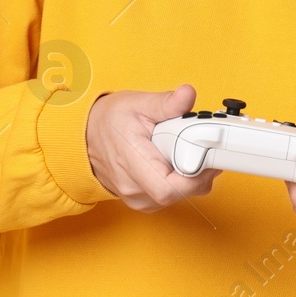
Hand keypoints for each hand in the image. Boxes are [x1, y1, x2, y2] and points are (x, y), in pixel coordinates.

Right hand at [84, 84, 219, 211]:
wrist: (87, 136)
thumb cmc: (110, 121)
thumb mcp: (137, 104)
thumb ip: (166, 103)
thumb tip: (188, 94)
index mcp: (131, 164)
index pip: (168, 188)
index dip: (195, 176)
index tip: (208, 155)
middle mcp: (134, 188)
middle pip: (181, 193)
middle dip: (200, 172)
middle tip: (203, 147)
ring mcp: (138, 199)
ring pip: (180, 197)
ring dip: (192, 176)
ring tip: (186, 150)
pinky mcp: (143, 201)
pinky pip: (172, 197)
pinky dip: (182, 181)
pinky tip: (178, 161)